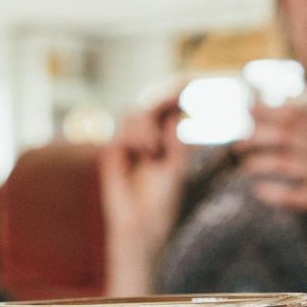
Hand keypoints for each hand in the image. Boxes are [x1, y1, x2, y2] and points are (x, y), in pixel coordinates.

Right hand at [99, 94, 186, 251]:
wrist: (140, 224)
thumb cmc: (162, 200)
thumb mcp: (176, 166)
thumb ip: (176, 140)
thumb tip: (176, 113)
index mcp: (166, 137)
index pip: (171, 106)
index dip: (178, 91)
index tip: (192, 82)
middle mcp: (147, 136)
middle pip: (151, 102)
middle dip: (163, 98)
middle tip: (175, 98)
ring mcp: (130, 142)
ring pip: (135, 112)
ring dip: (147, 124)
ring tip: (155, 149)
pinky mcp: (114, 151)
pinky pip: (123, 129)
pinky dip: (138, 135)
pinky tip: (148, 151)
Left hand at [235, 104, 306, 240]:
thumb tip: (281, 119)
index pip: (299, 117)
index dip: (272, 110)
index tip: (248, 108)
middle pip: (288, 137)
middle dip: (258, 136)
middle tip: (238, 144)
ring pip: (285, 164)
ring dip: (259, 164)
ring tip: (245, 167)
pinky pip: (292, 195)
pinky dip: (272, 193)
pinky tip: (259, 192)